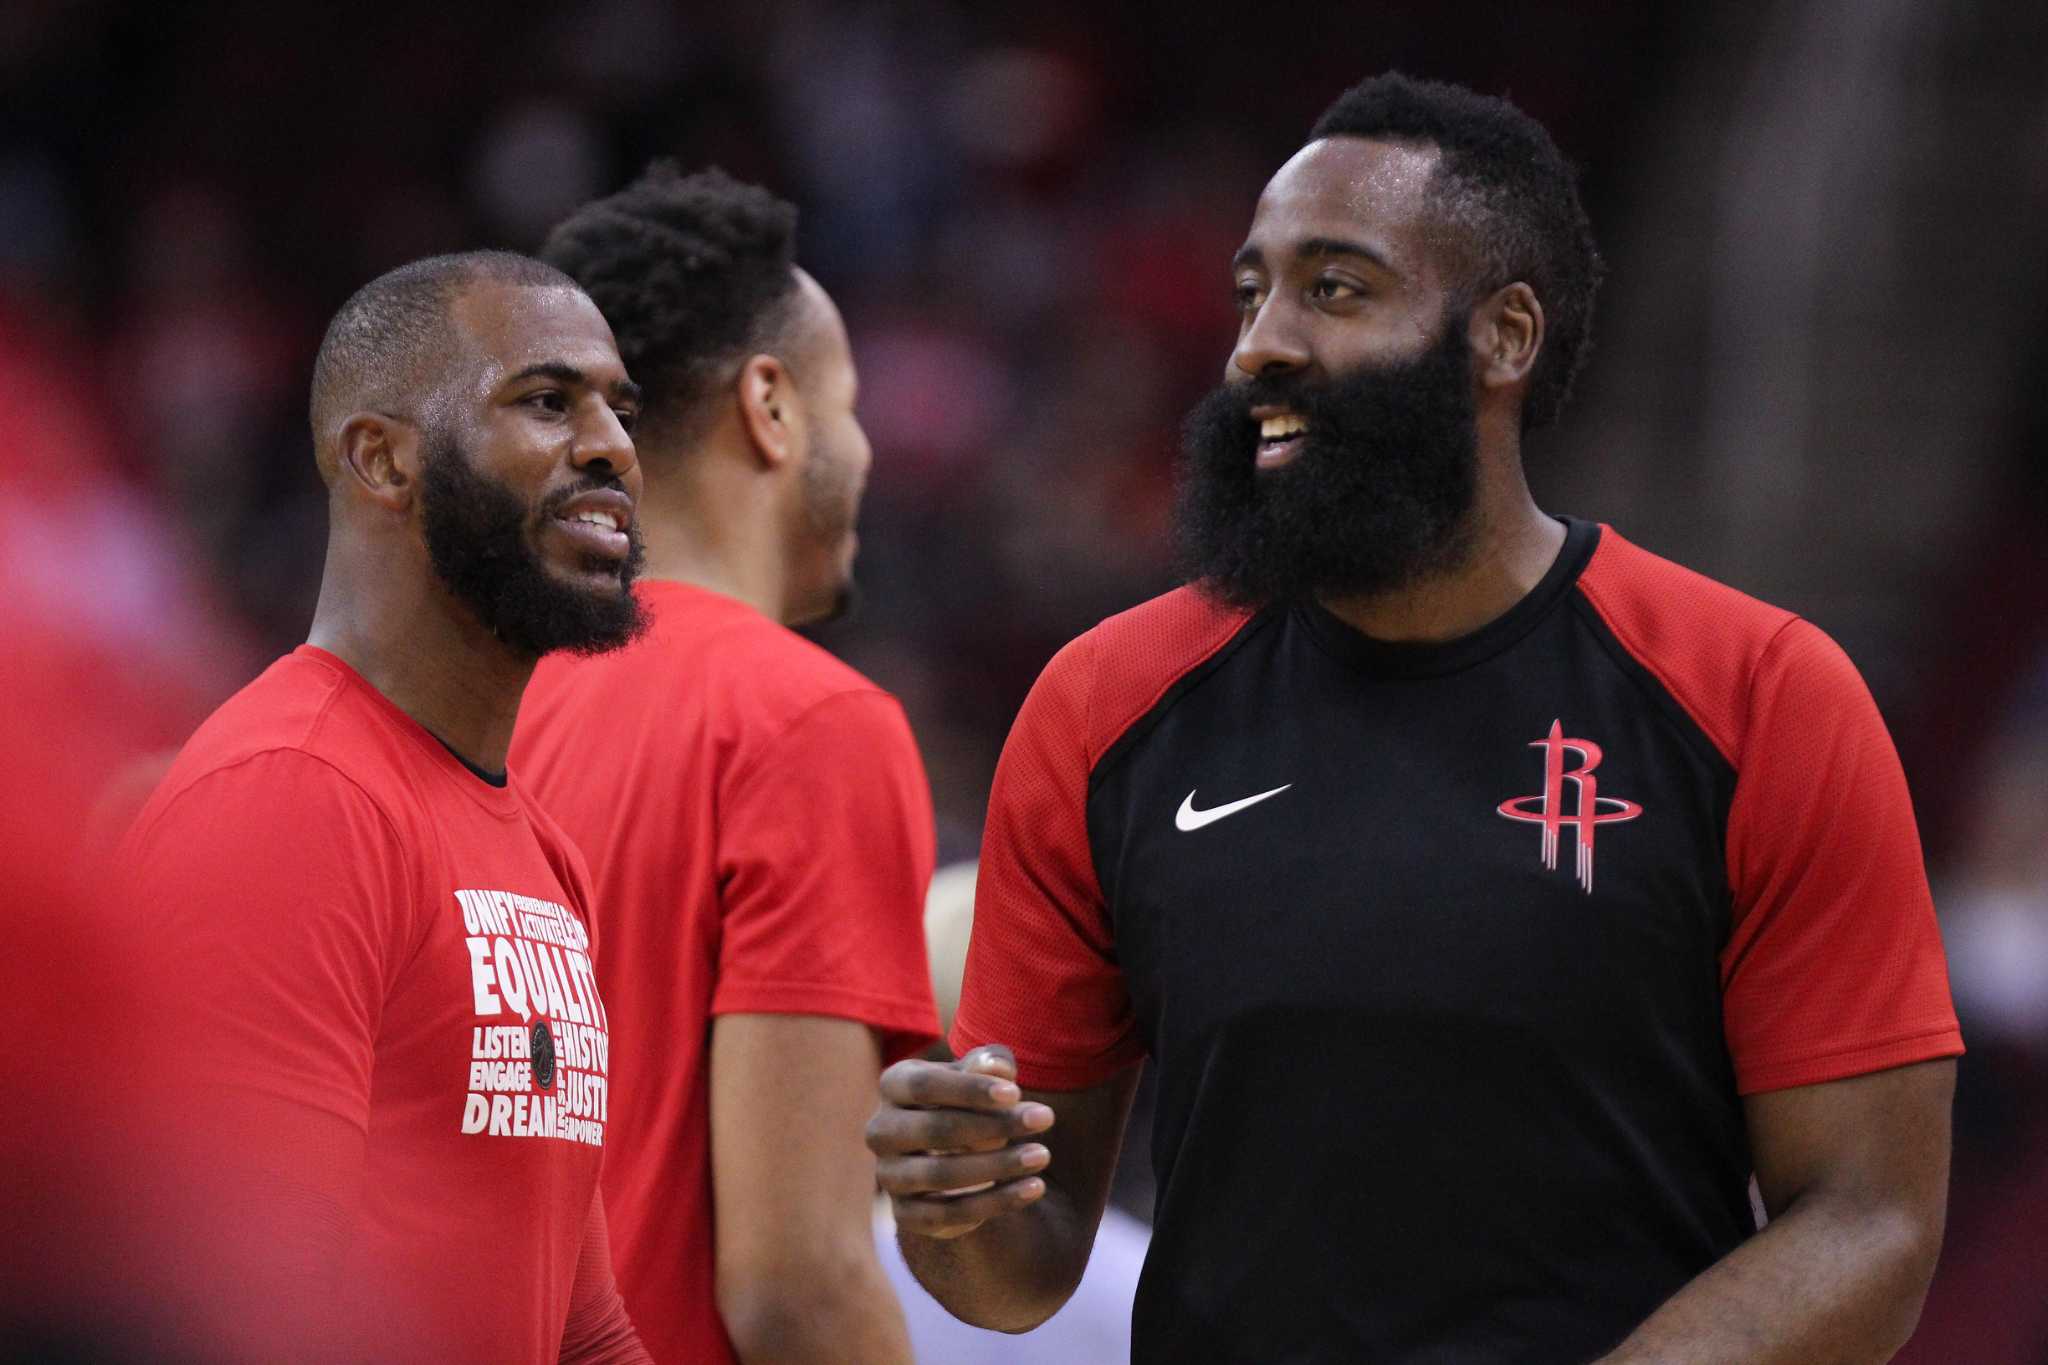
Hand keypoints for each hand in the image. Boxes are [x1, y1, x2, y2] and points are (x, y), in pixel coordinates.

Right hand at [867, 1045, 1056, 1239]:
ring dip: (997, 1166)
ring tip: (1042, 1155)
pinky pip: (947, 1214)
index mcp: (894, 1085)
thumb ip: (988, 1064)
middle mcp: (881, 1130)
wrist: (953, 1148)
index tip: (1015, 1093)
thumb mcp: (980, 1074)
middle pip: (935, 1130)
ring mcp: (888, 1175)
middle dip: (994, 1126)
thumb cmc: (969, 1097)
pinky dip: (994, 1203)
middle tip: (1045, 1119)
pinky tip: (1032, 1188)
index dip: (970, 1089)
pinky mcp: (905, 1214)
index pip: (925, 1085)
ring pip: (941, 1175)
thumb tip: (996, 1068)